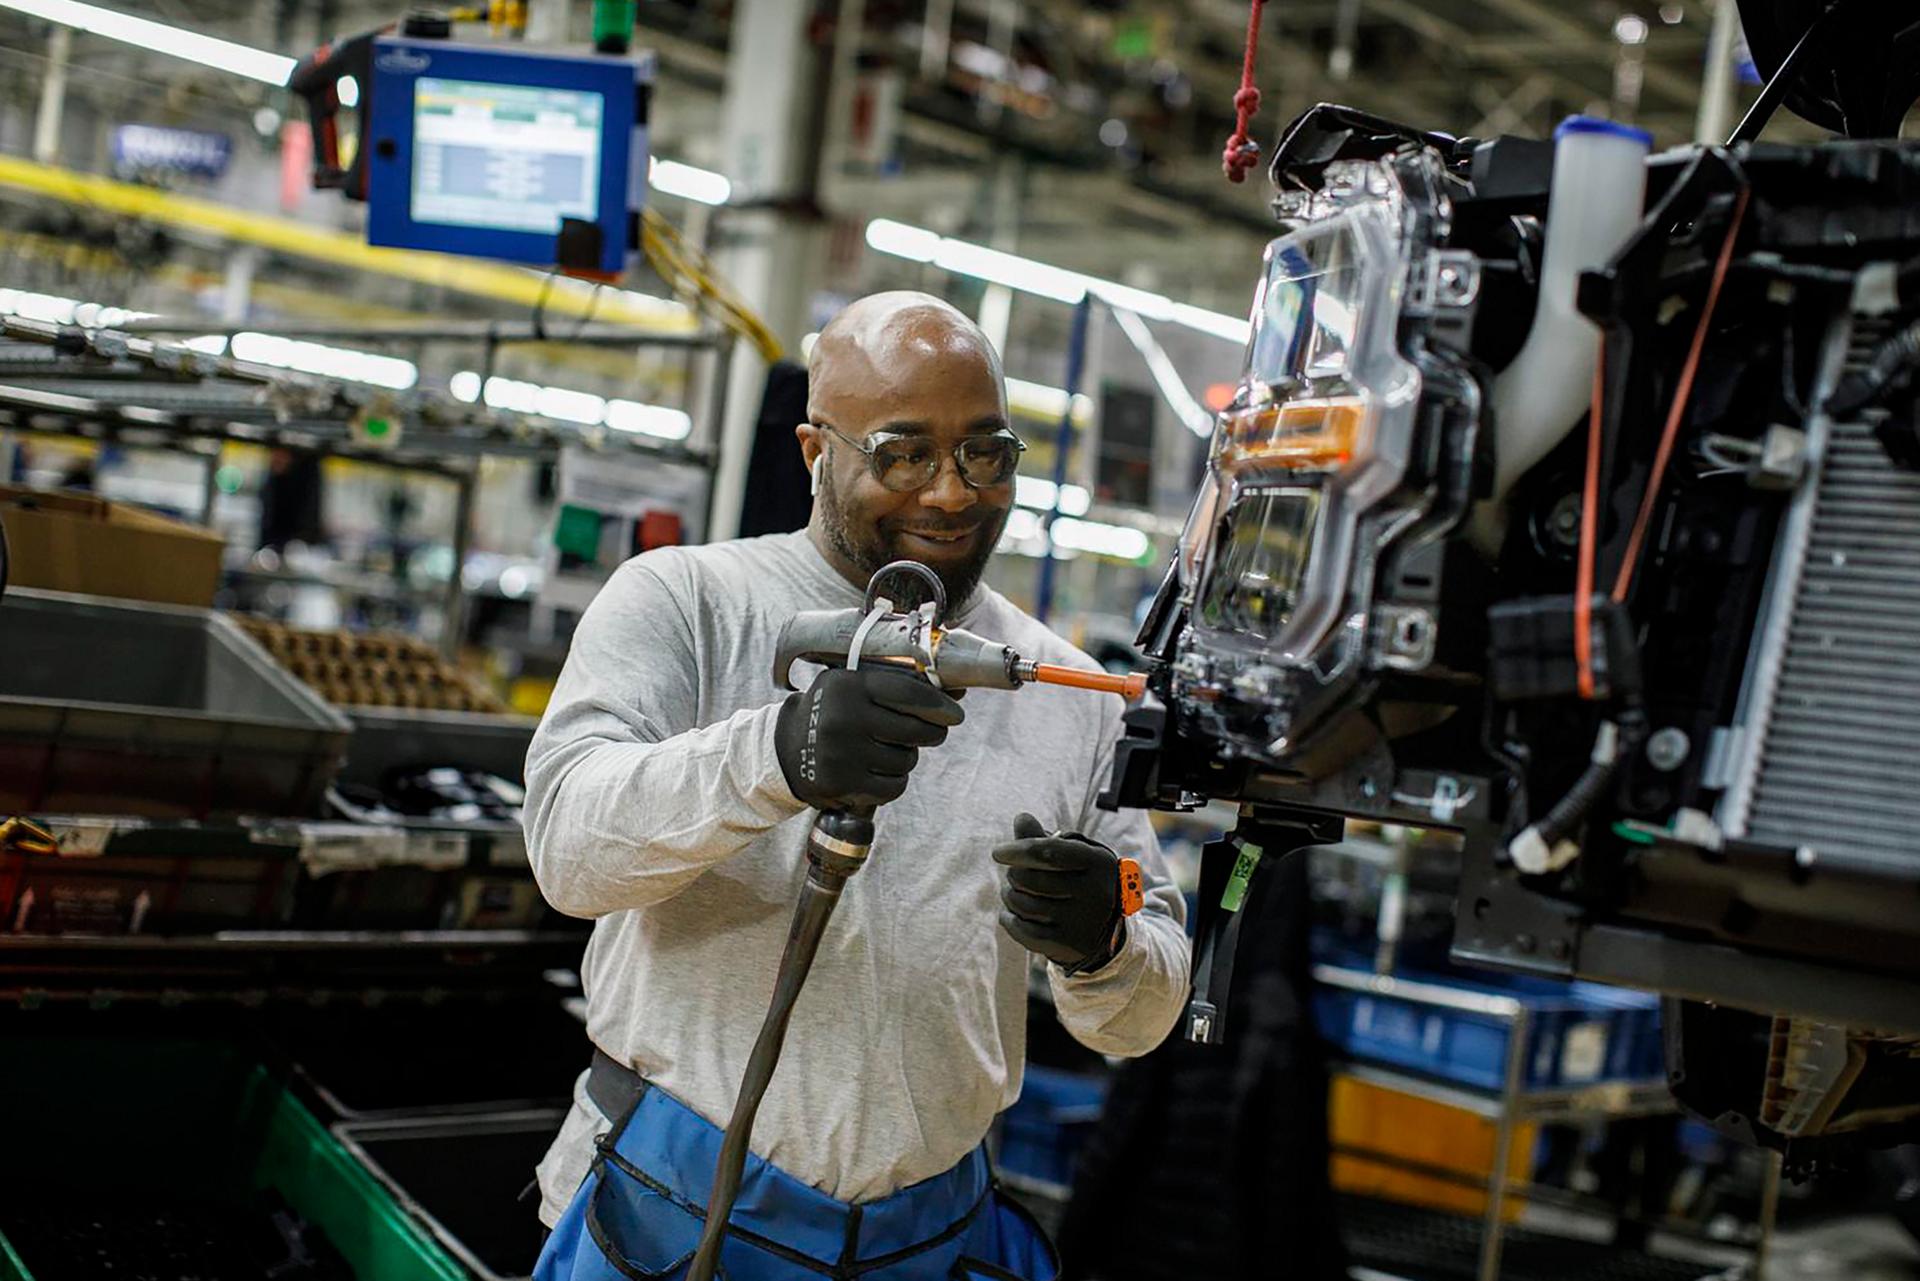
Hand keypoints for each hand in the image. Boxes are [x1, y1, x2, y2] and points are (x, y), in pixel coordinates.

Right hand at [774, 666, 963, 810]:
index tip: (955, 713)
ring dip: (907, 757)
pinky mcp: (843, 784)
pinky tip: (878, 770)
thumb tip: (956, 693)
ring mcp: (842, 754)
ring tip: (887, 749)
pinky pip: (894, 786)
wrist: (786, 749)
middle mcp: (844, 718)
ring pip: (907, 759)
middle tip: (933, 732)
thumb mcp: (853, 686)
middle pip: (915, 729)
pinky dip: (894, 780)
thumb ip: (897, 687)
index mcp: (848, 686)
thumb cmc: (833, 711)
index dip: (939, 704)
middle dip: (933, 732)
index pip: (908, 693)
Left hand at [993, 813, 1124, 973]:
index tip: (998, 852)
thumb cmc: (1082, 881)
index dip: (1018, 849)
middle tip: (1013, 874)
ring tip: (1013, 893)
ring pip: (1024, 904)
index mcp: (1097, 862)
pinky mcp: (1069, 944)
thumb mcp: (1074, 856)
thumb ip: (1045, 839)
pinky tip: (1009, 914)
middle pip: (1031, 878)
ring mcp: (1082, 921)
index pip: (1050, 852)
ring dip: (1009, 896)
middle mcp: (1094, 892)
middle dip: (1013, 874)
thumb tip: (1021, 818)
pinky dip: (1009, 920)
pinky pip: (1024, 930)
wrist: (1108, 930)